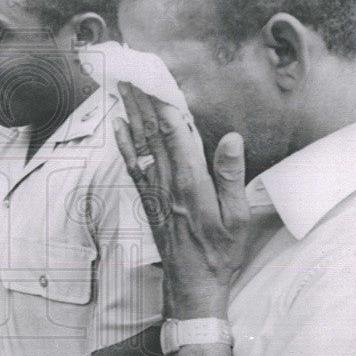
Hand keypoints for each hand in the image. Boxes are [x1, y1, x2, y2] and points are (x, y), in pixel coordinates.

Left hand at [113, 83, 249, 319]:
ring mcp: (154, 191)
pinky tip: (117, 126)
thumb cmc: (220, 252)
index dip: (162, 101)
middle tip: (130, 70)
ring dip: (130, 114)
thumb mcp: (238, 217)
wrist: (193, 285)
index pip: (173, 132)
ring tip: (121, 88)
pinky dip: (123, 143)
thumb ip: (231, 176)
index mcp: (190, 182)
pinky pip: (132, 166)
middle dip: (140, 99)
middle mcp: (166, 182)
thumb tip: (230, 138)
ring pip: (139, 144)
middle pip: (150, 132)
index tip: (155, 76)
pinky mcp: (148, 201)